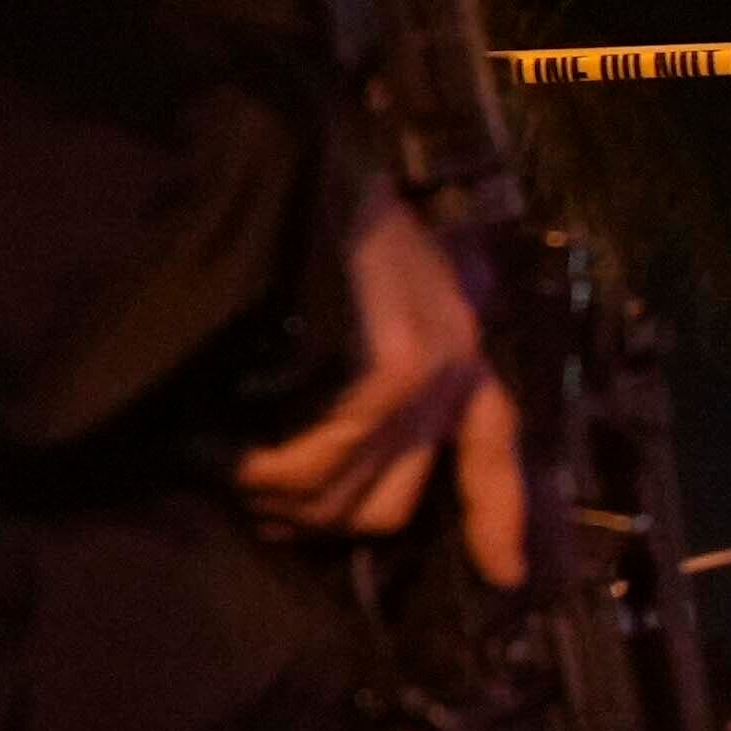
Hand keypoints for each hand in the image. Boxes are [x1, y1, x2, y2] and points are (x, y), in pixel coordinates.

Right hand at [232, 190, 532, 581]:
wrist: (303, 154)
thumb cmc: (323, 220)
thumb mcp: (372, 289)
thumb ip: (370, 364)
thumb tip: (326, 459)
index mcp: (456, 348)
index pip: (493, 447)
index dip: (497, 517)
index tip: (506, 576)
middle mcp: (456, 366)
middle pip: (392, 505)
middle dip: (318, 519)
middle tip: (254, 501)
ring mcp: (431, 369)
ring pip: (347, 497)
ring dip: (279, 502)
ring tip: (225, 476)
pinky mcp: (393, 368)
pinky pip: (317, 463)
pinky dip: (264, 472)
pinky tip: (224, 457)